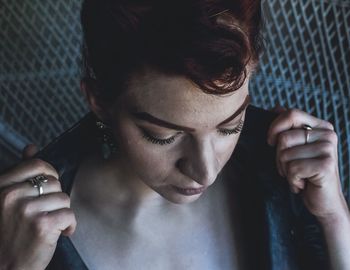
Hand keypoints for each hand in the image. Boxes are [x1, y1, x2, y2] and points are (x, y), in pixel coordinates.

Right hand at [0, 144, 76, 269]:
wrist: (5, 268)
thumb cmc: (8, 234)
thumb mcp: (7, 200)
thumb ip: (19, 174)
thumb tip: (32, 147)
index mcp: (2, 187)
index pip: (37, 164)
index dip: (49, 174)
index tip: (48, 187)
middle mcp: (11, 196)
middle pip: (54, 182)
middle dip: (54, 198)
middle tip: (43, 214)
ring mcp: (26, 210)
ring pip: (64, 198)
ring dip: (61, 213)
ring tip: (48, 225)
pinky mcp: (42, 225)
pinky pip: (69, 214)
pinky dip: (68, 226)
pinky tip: (58, 233)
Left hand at [267, 108, 348, 221]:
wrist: (324, 203)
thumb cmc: (305, 174)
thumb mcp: (296, 149)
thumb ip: (289, 128)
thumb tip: (276, 108)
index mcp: (321, 126)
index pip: (291, 114)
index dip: (274, 127)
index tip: (270, 142)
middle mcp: (328, 134)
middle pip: (284, 137)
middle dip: (279, 157)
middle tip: (288, 168)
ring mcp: (328, 149)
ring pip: (285, 154)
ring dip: (285, 170)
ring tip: (298, 177)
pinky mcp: (326, 165)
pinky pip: (293, 168)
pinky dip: (292, 180)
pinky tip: (303, 184)